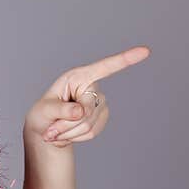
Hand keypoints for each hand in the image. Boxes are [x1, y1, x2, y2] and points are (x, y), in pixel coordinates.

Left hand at [23, 46, 149, 147]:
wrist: (45, 130)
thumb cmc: (42, 115)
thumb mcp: (44, 111)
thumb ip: (60, 110)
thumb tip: (81, 111)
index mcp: (78, 76)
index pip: (104, 68)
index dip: (125, 60)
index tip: (145, 51)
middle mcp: (92, 87)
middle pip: (86, 112)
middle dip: (66, 126)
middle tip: (49, 132)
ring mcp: (100, 103)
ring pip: (88, 126)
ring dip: (69, 133)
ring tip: (55, 132)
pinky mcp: (102, 118)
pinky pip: (92, 133)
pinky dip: (76, 138)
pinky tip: (67, 134)